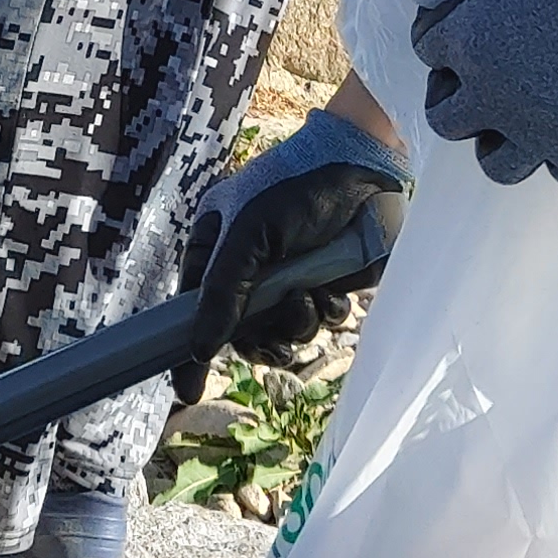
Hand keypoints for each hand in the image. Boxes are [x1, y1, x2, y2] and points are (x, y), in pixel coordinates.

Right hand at [173, 109, 410, 402]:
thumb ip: (224, 291)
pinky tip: (333, 292)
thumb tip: (200, 349)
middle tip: (278, 337)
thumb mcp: (250, 234)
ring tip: (309, 296)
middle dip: (260, 336)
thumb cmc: (298, 187)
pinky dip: (326, 315)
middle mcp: (249, 266)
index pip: (193, 304)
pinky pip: (318, 323)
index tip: (189, 388)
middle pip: (240, 330)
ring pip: (282, 332)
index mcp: (217, 244)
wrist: (368, 169)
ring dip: (297, 324)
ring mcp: (289, 277)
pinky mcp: (326, 285)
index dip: (190, 345)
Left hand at [411, 0, 557, 187]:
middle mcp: (494, 94)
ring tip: (516, 117)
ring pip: (497, 163)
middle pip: (447, 119)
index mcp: (468, 40)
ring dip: (500, 140)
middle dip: (457, 96)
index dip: (442, 34)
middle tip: (479, 77)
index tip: (458, 23)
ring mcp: (540, 127)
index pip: (429, 49)